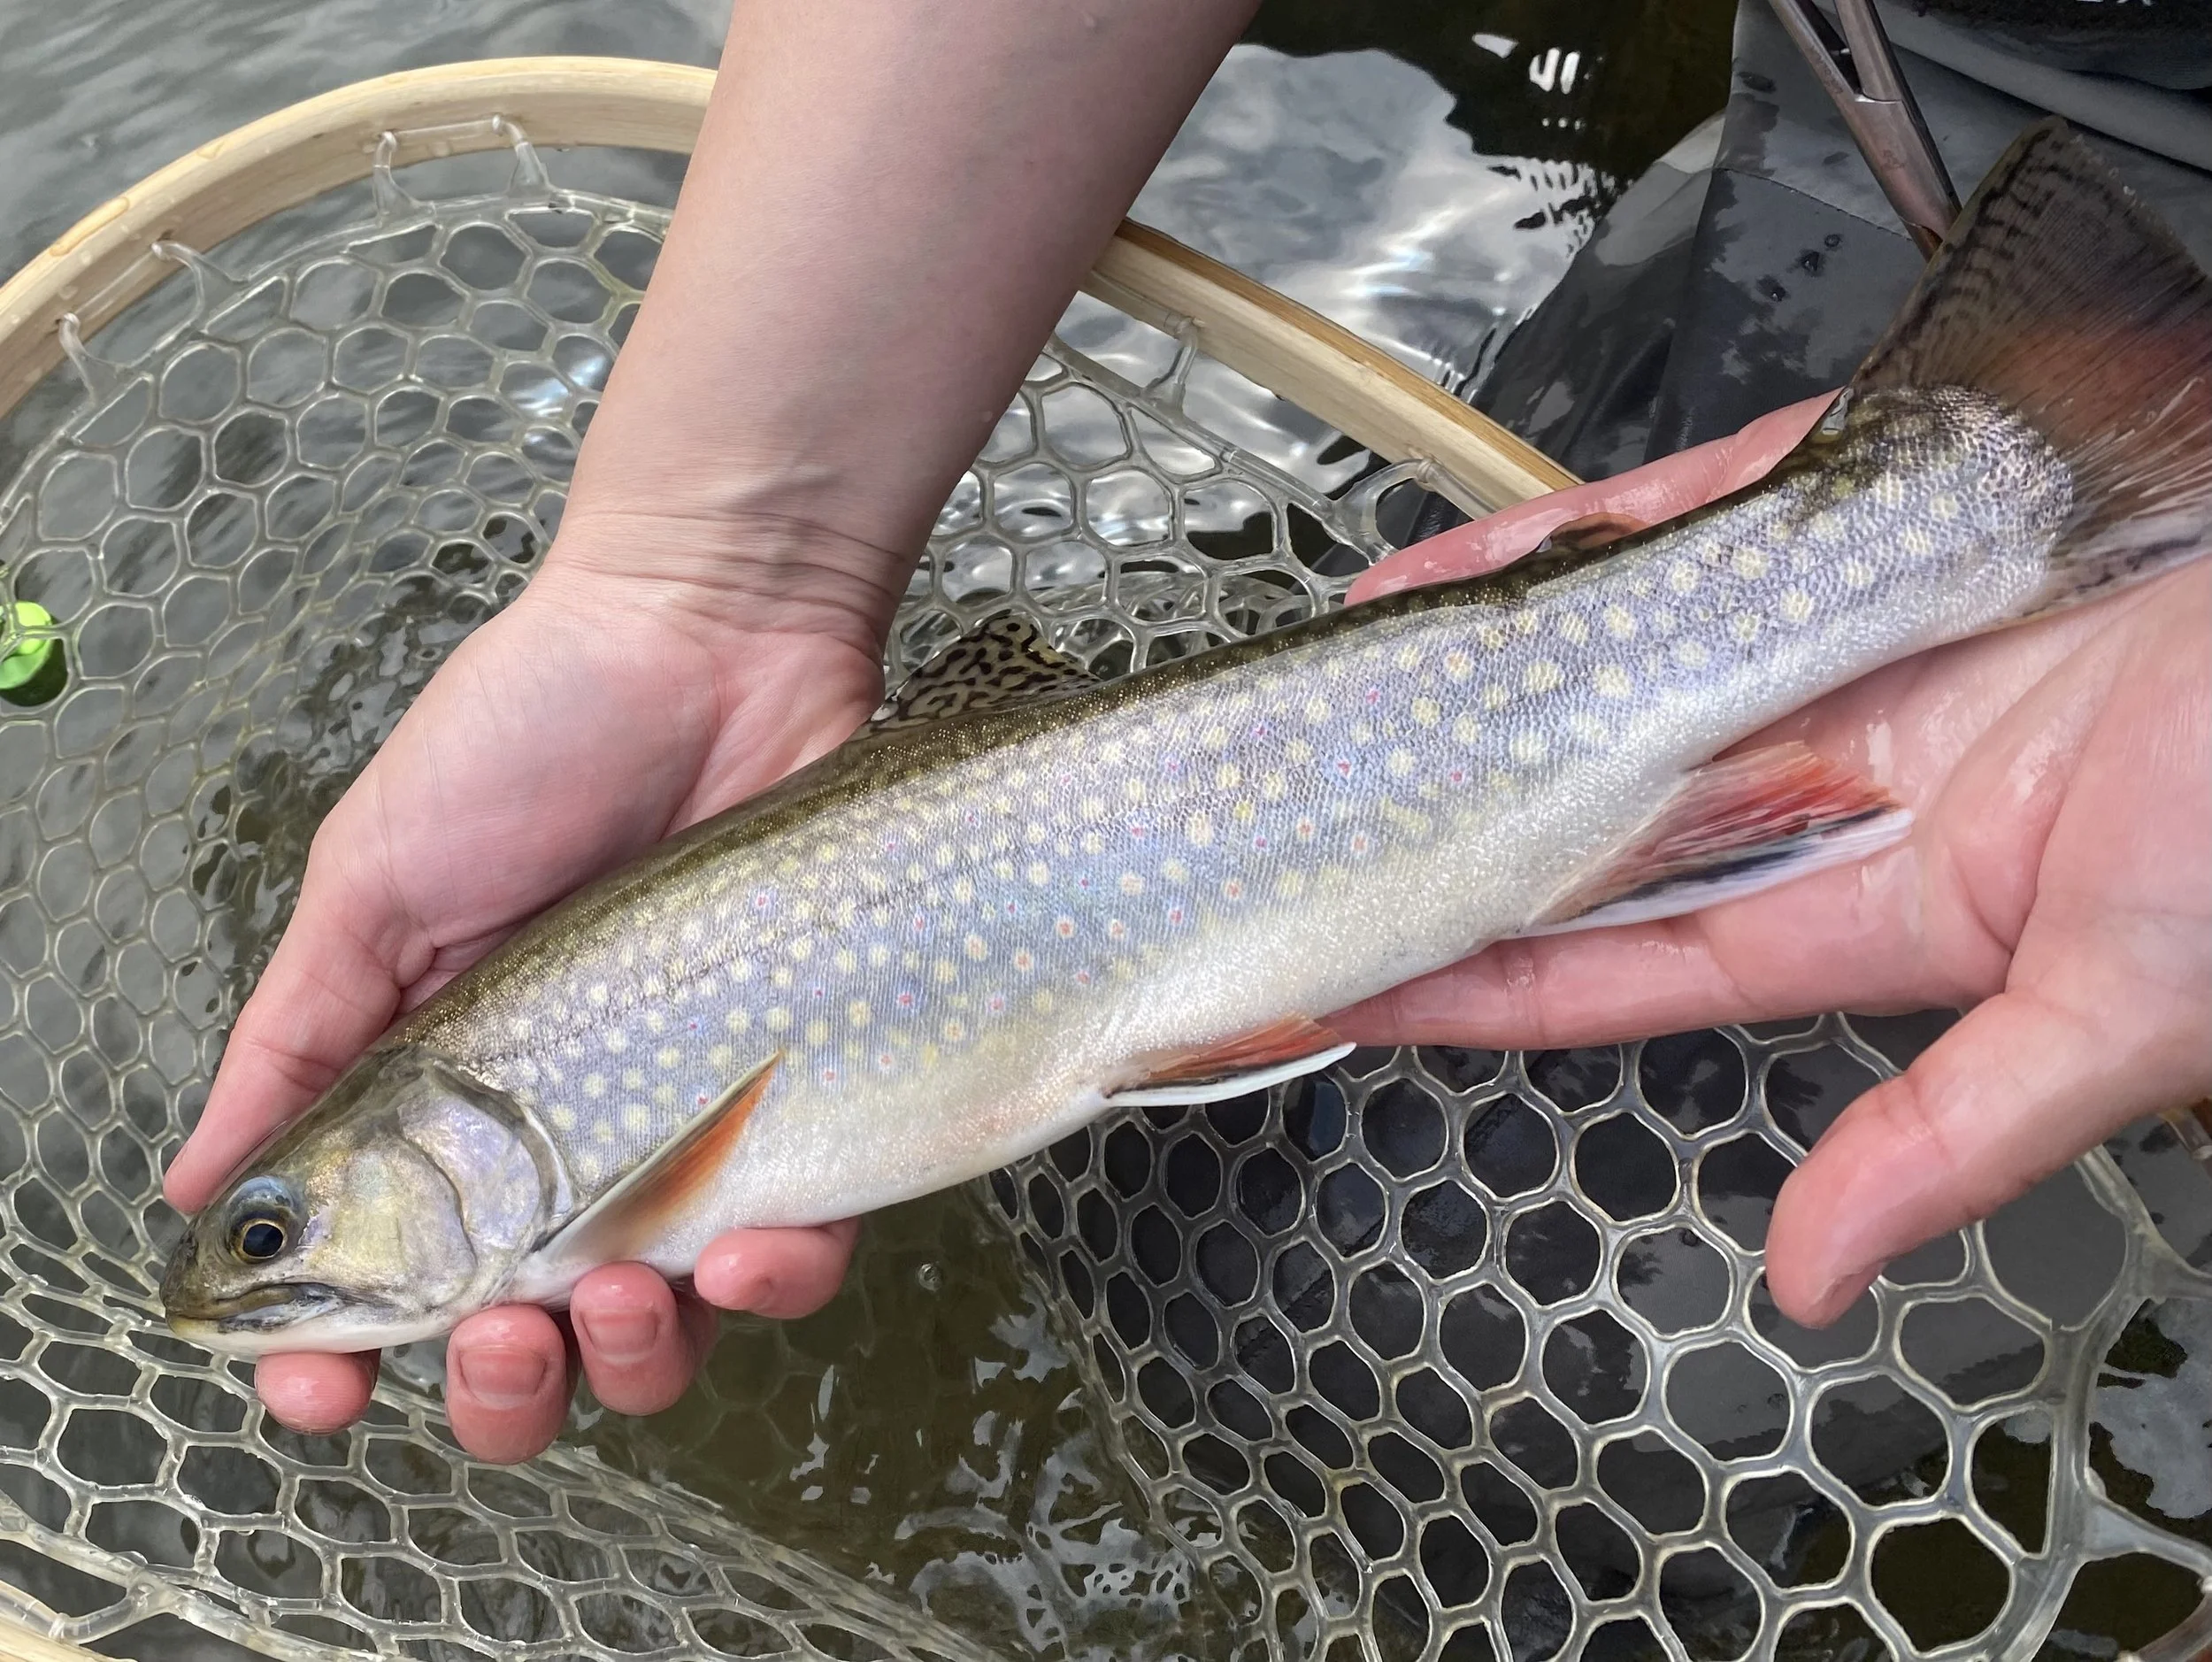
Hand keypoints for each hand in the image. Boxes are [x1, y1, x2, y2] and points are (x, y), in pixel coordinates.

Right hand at [163, 516, 888, 1460]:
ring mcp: (693, 1121)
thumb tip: (203, 1195)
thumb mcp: (378, 880)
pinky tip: (745, 1252)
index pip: (389, 1273)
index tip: (326, 1390)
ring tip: (619, 1299)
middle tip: (503, 1337)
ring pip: (669, 1323)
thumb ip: (299, 1039)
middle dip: (506, 1385)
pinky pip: (803, 1243)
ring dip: (635, 1357)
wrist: (718, 634)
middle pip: (530, 1334)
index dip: (347, 1356)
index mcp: (445, 1099)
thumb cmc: (536, 734)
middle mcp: (568, 1133)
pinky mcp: (807, 1093)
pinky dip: (775, 1280)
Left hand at [1336, 396, 2211, 1327]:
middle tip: (1307, 817)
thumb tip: (1811, 1274)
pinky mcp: (1874, 525)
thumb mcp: (2116, 1009)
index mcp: (1873, 904)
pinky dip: (1578, 540)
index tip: (1346, 983)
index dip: (1480, 978)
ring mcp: (1843, 645)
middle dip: (1453, 815)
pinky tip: (1473, 561)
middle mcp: (1836, 776)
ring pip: (1617, 663)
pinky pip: (1692, 528)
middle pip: (1592, 807)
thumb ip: (1956, 1134)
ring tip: (1349, 680)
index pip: (1618, 960)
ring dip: (1481, 672)